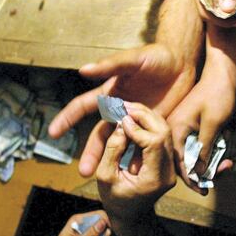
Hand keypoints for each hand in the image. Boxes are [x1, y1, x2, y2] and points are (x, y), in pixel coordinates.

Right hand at [47, 43, 195, 176]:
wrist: (182, 63)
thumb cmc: (155, 56)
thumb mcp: (134, 58)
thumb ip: (111, 65)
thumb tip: (82, 70)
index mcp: (110, 94)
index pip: (83, 107)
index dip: (67, 119)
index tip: (52, 134)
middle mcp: (119, 110)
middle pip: (101, 134)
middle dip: (92, 153)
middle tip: (84, 172)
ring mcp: (136, 121)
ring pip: (120, 144)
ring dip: (114, 160)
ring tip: (109, 178)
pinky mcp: (153, 127)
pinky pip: (142, 145)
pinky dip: (137, 157)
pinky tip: (136, 173)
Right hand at [96, 103, 175, 235]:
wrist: (131, 215)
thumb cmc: (115, 200)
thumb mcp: (105, 177)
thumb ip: (113, 151)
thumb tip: (121, 125)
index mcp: (155, 179)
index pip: (154, 143)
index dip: (137, 128)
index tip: (120, 120)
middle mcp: (169, 172)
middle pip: (164, 132)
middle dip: (144, 116)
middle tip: (124, 106)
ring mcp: (171, 166)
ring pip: (165, 130)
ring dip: (147, 117)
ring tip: (127, 108)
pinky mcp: (168, 160)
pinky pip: (162, 136)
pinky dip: (148, 124)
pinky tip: (133, 118)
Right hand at [167, 64, 235, 194]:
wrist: (221, 73)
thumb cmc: (217, 95)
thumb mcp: (213, 125)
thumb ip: (205, 149)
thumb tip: (200, 172)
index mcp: (174, 129)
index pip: (180, 163)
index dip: (192, 179)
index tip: (204, 190)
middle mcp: (173, 130)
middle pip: (185, 160)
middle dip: (204, 170)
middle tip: (223, 174)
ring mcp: (181, 127)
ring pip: (192, 153)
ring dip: (209, 159)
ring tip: (227, 162)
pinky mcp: (189, 124)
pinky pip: (196, 143)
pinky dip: (209, 147)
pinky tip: (224, 145)